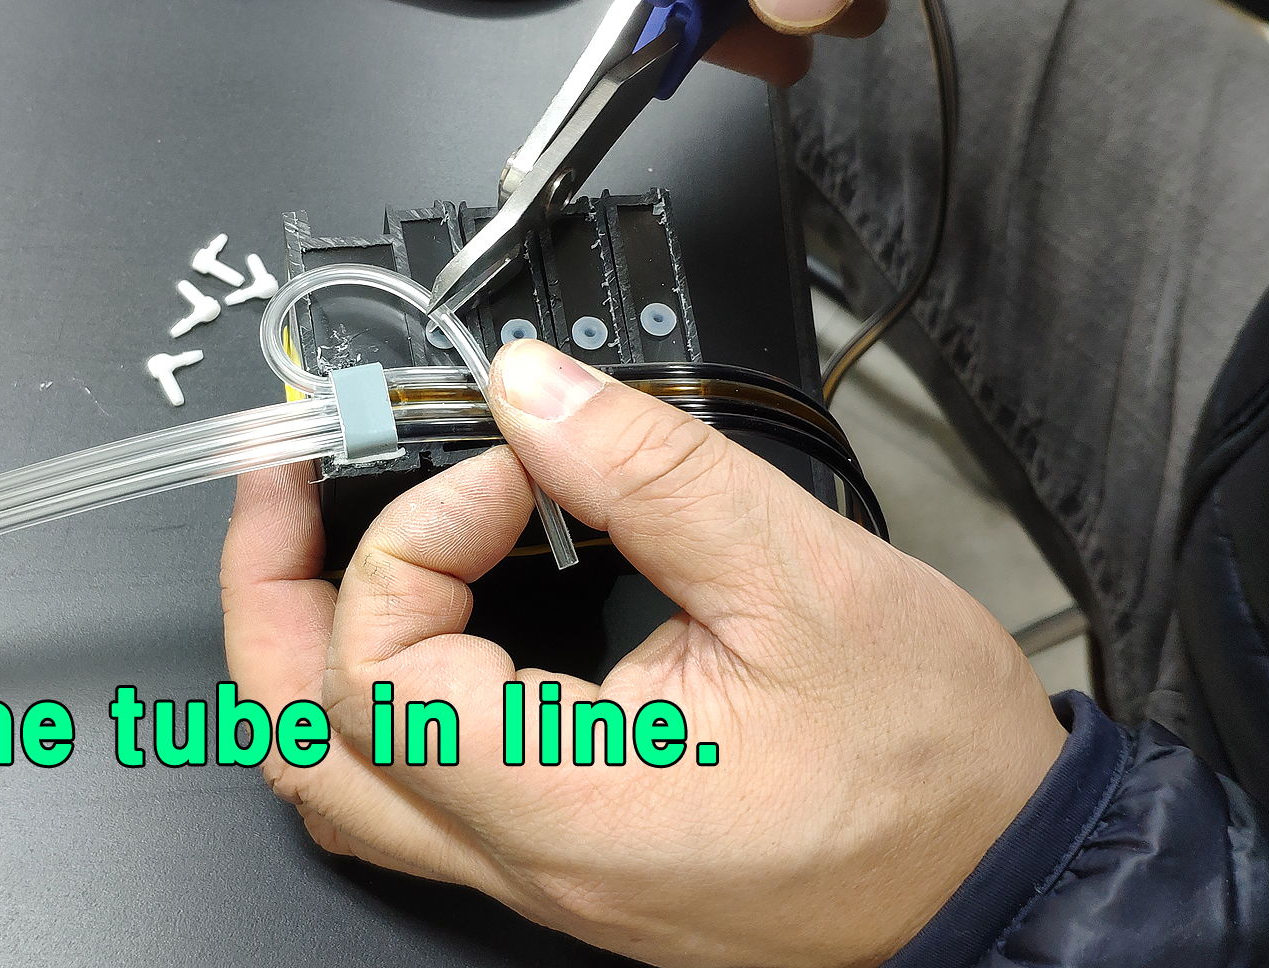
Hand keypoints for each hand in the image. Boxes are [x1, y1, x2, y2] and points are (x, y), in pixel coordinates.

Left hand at [220, 340, 1065, 967]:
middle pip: (302, 742)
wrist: (998, 876)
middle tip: (291, 477)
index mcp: (578, 805)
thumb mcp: (807, 579)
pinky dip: (376, 697)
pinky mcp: (565, 859)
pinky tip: (413, 621)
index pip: (380, 672)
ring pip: (339, 783)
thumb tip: (531, 391)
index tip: (502, 468)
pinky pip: (408, 797)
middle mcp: (535, 859)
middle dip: (270, 588)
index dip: (412, 538)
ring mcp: (539, 872)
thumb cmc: (933, 768)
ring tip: (323, 537)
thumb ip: (650, 471)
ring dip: (304, 648)